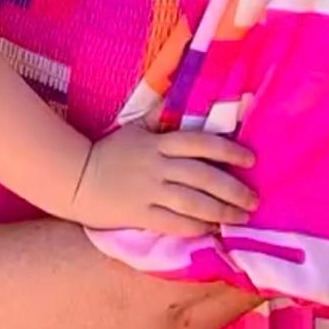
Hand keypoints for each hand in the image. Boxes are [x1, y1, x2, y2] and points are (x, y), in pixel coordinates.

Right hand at [65, 123, 256, 236]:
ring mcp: (148, 191)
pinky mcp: (139, 214)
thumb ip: (161, 118)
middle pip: (202, 176)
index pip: (200, 143)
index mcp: (158, 142)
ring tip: (241, 218)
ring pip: (193, 202)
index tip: (249, 160)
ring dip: (221, 211)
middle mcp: (157, 166)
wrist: (75, 179)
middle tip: (254, 199)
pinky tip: (211, 230)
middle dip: (232, 189)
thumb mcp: (134, 128)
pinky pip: (173, 223)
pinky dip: (195, 227)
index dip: (228, 151)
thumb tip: (182, 97)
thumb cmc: (109, 153)